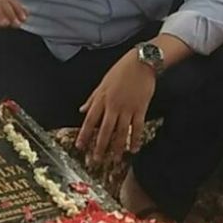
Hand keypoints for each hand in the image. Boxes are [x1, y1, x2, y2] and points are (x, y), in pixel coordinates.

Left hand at [76, 51, 155, 165]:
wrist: (142, 62)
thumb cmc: (122, 69)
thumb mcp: (103, 82)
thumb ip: (93, 98)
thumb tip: (82, 109)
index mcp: (102, 98)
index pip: (90, 120)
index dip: (85, 134)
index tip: (80, 146)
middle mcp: (114, 106)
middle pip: (105, 130)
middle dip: (100, 147)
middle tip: (96, 160)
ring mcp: (128, 108)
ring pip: (121, 132)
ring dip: (117, 147)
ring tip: (114, 159)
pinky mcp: (141, 108)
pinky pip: (137, 127)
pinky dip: (135, 139)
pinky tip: (133, 149)